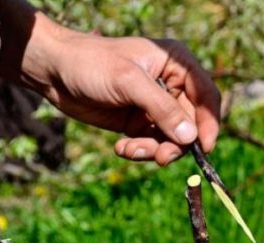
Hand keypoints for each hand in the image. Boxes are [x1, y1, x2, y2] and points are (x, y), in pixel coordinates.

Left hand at [0, 2, 219, 165]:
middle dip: (175, 143)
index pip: (207, 97)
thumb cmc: (91, 63)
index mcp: (177, 64)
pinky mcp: (141, 123)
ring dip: (155, 150)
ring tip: (131, 149)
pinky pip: (153, 145)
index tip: (205, 147)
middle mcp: (172, 86)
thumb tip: (191, 138)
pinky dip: (140, 151)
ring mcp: (157, 106)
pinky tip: (121, 147)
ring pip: (173, 139)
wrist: (53, 71)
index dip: (209, 123)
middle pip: (192, 124)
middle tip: (160, 158)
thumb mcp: (129, 82)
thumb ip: (162, 110)